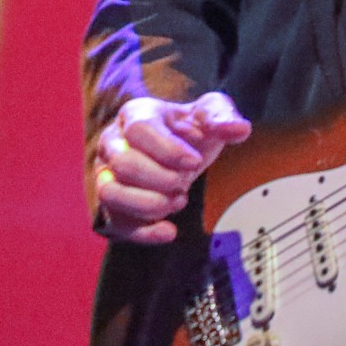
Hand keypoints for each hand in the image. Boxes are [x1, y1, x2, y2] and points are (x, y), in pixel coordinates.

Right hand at [92, 93, 252, 244]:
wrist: (183, 148)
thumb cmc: (193, 128)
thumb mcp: (211, 113)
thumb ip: (223, 118)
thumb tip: (239, 130)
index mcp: (135, 114)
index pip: (140, 129)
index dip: (168, 149)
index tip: (195, 163)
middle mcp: (113, 143)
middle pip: (123, 164)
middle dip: (160, 178)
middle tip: (185, 181)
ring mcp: (106, 174)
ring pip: (110, 193)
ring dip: (147, 204)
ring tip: (178, 201)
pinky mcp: (111, 204)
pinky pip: (114, 223)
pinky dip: (141, 232)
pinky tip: (169, 232)